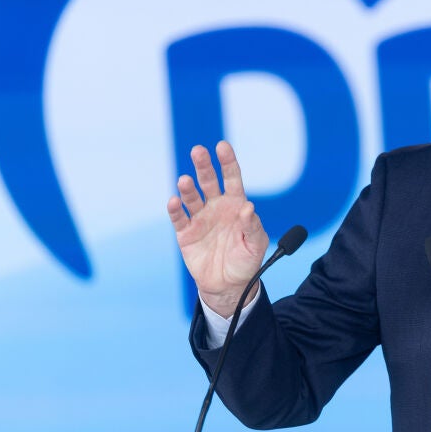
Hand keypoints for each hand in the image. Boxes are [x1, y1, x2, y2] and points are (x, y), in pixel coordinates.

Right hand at [166, 141, 269, 315]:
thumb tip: (248, 208)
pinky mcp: (185, 233)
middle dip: (203, 166)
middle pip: (208, 181)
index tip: (222, 146)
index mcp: (235, 205)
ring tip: (185, 181)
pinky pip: (179, 217)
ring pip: (191, 197)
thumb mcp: (256, 245)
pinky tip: (174, 201)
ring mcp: (200, 218)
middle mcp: (216, 207)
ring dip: (188, 187)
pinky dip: (175, 209)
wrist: (228, 285)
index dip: (227, 162)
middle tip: (198, 151)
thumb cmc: (245, 261)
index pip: (232, 178)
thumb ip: (253, 226)